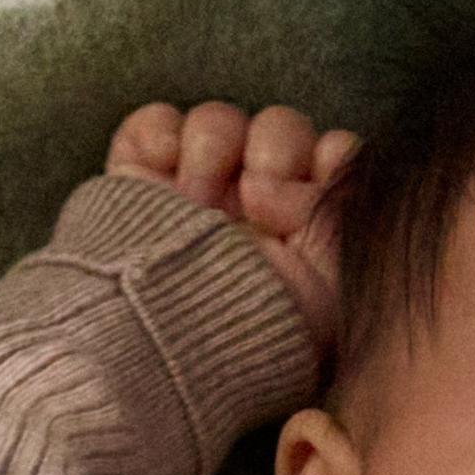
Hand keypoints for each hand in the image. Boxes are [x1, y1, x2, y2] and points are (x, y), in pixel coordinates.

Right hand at [102, 98, 352, 336]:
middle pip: (280, 128)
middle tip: (253, 203)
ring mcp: (194, 192)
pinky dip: (158, 136)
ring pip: (219, 120)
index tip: (308, 191)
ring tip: (195, 203)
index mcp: (303, 229)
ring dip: (213, 150)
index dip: (328, 159)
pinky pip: (155, 124)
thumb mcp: (324, 290)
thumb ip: (336, 217)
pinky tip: (159, 177)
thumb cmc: (251, 335)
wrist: (165, 353)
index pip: (335, 155)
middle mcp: (252, 206)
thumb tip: (267, 184)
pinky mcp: (138, 182)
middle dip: (274, 153)